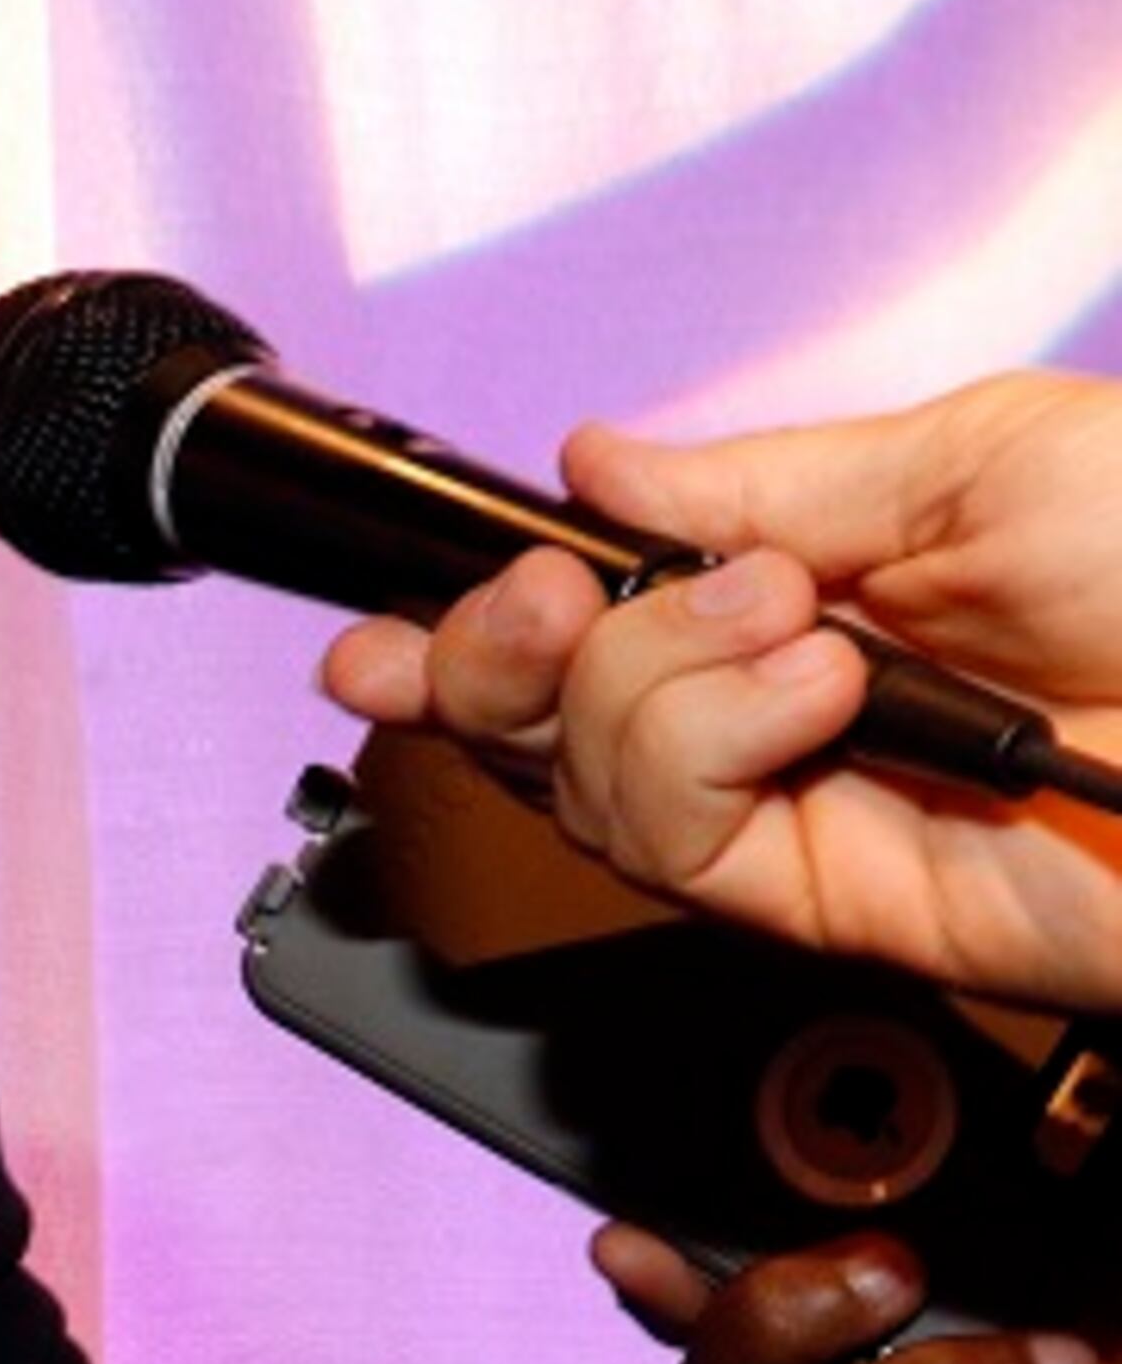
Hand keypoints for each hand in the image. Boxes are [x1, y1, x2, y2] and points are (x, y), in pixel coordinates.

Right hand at [321, 372, 1121, 1011]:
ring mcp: (803, 817)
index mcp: (812, 602)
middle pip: (537, 728)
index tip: (388, 610)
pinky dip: (708, 745)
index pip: (592, 627)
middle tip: (532, 603)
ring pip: (585, 783)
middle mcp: (783, 719)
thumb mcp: (974, 459)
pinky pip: (674, 842)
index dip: (468, 625)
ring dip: (641, 685)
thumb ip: (763, 478)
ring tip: (783, 625)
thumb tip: (596, 467)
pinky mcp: (834, 903)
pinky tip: (812, 689)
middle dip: (488, 660)